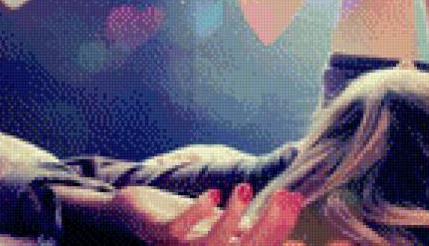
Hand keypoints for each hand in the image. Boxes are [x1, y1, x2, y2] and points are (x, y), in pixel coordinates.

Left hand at [109, 184, 303, 244]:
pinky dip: (196, 211)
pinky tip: (212, 193)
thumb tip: (287, 208)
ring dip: (231, 218)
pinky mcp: (158, 233)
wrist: (131, 214)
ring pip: (212, 244)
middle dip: (268, 224)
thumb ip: (247, 225)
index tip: (297, 201)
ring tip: (243, 188)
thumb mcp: (218, 221)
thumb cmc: (180, 220)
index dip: (282, 229)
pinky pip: (178, 229)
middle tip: (285, 194)